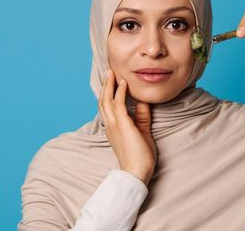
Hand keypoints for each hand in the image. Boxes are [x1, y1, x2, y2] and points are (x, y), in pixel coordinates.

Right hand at [99, 69, 156, 185]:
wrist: (137, 172)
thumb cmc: (139, 157)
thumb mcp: (142, 132)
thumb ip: (141, 117)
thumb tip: (141, 103)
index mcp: (113, 128)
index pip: (107, 107)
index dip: (107, 94)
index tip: (110, 82)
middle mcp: (111, 125)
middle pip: (103, 101)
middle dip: (105, 86)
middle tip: (108, 72)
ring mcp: (115, 125)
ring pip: (107, 100)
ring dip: (109, 85)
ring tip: (112, 73)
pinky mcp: (123, 125)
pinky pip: (118, 104)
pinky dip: (119, 92)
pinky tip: (123, 83)